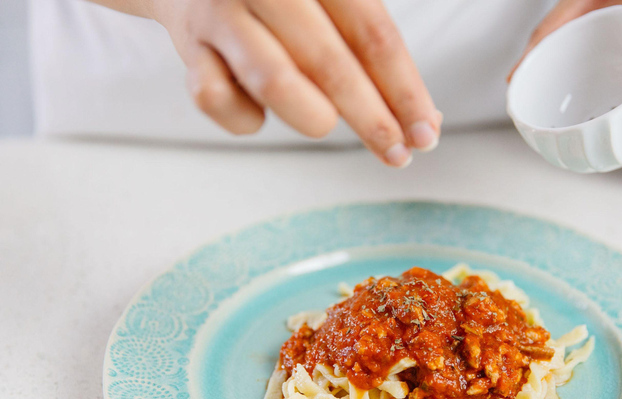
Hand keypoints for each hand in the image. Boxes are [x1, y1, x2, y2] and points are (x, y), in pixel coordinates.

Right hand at [141, 0, 441, 166]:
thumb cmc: (284, 2)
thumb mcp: (330, 5)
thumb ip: (371, 50)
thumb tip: (425, 119)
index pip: (374, 34)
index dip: (405, 90)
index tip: (426, 134)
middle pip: (331, 62)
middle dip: (372, 119)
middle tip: (398, 155)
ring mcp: (222, 14)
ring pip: (274, 81)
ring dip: (312, 118)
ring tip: (324, 124)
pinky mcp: (189, 47)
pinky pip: (216, 99)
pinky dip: (244, 121)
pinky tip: (256, 114)